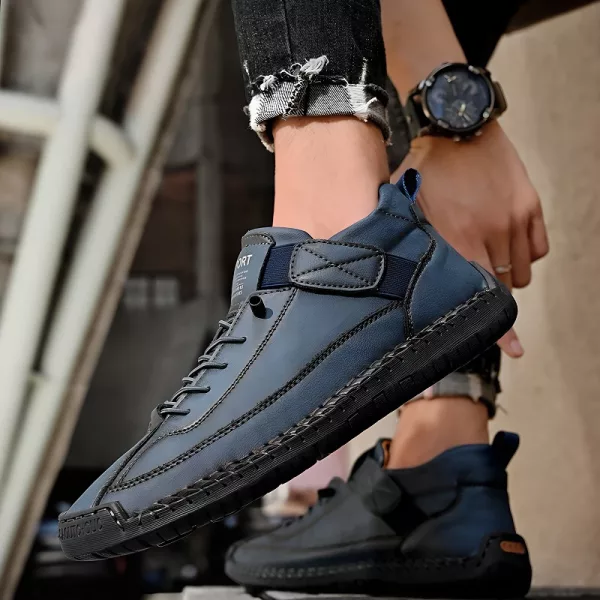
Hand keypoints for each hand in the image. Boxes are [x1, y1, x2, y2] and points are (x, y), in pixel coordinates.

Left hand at [393, 121, 548, 357]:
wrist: (456, 128)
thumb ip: (411, 248)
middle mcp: (491, 235)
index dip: (499, 327)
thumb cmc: (425, 172)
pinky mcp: (530, 206)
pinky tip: (506, 243)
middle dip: (493, 295)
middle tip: (478, 284)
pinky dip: (526, 254)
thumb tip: (395, 282)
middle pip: (505, 287)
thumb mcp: (407, 212)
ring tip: (488, 257)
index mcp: (457, 240)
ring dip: (508, 275)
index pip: (482, 295)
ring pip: (523, 272)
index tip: (514, 349)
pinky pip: (539, 248)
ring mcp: (514, 220)